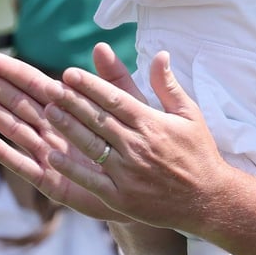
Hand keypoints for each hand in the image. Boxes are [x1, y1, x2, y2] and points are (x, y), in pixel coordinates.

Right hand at [0, 45, 137, 220]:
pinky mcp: (53, 181)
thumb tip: (102, 46)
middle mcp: (55, 130)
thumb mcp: (128, 107)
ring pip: (17, 130)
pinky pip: (26, 166)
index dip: (12, 71)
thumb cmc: (135, 142)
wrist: (147, 185)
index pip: (36, 85)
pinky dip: (6, 153)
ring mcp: (51, 155)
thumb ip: (113, 80)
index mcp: (71, 109)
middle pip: (20, 104)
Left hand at [41, 49, 237, 236]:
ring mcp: (128, 173)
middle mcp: (137, 146)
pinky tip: (52, 156)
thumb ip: (168, 86)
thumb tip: (160, 54)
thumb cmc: (198, 153)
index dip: (90, 85)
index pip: (114, 99)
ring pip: (91, 145)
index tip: (69, 73)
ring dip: (68, 128)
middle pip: (98, 119)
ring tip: (48, 112)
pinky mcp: (121, 197)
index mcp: (152, 124)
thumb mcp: (190, 115)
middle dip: (71, 102)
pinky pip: (91, 180)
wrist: (207, 200)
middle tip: (49, 87)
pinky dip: (71, 168)